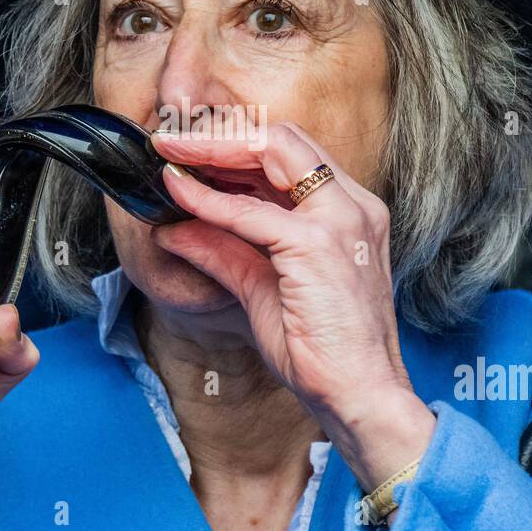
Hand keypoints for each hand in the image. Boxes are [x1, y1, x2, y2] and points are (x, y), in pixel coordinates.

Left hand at [149, 122, 434, 492]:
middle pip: (283, 138)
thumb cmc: (323, 351)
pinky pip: (250, 211)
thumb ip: (223, 252)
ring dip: (212, 150)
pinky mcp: (318, 246)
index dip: (237, 145)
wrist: (360, 396)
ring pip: (271, 153)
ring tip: (171, 155)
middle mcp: (353, 205)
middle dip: (222, 134)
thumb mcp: (262, 289)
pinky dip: (209, 200)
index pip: (292, 154)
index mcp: (350, 211)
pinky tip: (179, 195)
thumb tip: (175, 229)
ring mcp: (340, 221)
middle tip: (172, 143)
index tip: (192, 153)